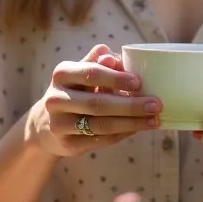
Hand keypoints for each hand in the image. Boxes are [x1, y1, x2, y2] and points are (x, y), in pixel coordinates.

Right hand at [26, 44, 160, 156]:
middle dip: (130, 105)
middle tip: (155, 105)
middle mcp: (56, 98)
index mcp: (62, 74)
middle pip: (98, 103)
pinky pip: (100, 140)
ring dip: (131, 123)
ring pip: (101, 124)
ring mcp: (59, 123)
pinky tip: (138, 129)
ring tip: (154, 120)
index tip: (139, 82)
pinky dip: (122, 134)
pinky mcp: (67, 144)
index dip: (116, 78)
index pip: (91, 73)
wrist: (46, 124)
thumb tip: (113, 56)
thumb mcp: (81, 72)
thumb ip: (97, 62)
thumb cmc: (75, 91)